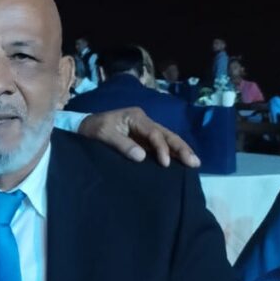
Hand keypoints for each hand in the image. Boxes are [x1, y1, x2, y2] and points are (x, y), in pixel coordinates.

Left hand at [79, 107, 199, 168]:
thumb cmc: (93, 129)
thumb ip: (122, 144)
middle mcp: (144, 121)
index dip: (162, 148)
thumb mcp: (104, 135)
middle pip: (167, 134)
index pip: (154, 133)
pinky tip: (182, 161)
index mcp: (136, 117)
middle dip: (181, 148)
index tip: (164, 163)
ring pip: (167, 139)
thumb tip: (142, 156)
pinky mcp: (143, 139)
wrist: (84, 127)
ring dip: (180, 150)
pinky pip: (161, 145)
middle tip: (194, 162)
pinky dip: (172, 153)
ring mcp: (145, 130)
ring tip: (194, 163)